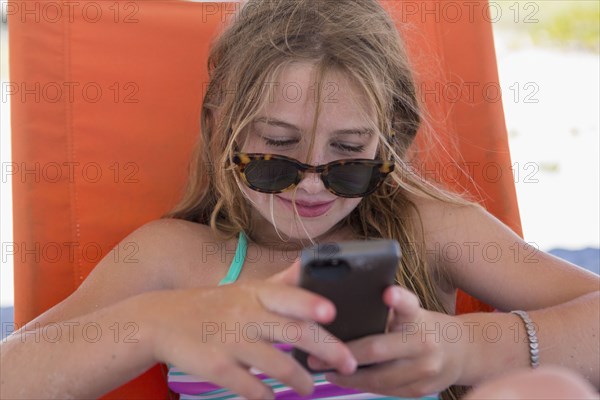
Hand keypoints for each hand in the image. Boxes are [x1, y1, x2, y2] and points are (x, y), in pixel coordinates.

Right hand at [141, 259, 356, 399]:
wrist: (161, 321)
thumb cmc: (214, 304)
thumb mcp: (246, 288)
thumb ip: (281, 282)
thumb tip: (310, 264)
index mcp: (256, 293)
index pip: (289, 296)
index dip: (310, 303)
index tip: (333, 313)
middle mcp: (246, 314)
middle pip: (294, 333)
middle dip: (328, 350)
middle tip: (349, 365)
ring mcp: (231, 342)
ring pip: (278, 365)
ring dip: (303, 380)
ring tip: (312, 388)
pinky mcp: (217, 367)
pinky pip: (251, 388)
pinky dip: (268, 396)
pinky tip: (274, 398)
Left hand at [307, 286, 465, 397]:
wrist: (463, 351)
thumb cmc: (423, 326)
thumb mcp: (411, 312)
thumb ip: (387, 311)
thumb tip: (342, 310)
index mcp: (418, 317)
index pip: (409, 304)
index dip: (398, 298)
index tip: (387, 292)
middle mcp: (424, 342)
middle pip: (379, 350)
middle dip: (344, 354)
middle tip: (316, 356)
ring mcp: (426, 369)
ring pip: (379, 379)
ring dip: (348, 377)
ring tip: (325, 371)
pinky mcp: (422, 390)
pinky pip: (386, 391)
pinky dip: (363, 386)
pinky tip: (345, 379)